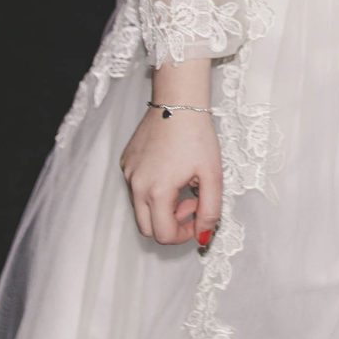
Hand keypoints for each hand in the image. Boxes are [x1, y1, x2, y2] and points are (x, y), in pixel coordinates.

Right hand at [120, 101, 220, 246]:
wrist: (178, 103)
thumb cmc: (196, 134)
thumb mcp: (212, 176)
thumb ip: (210, 211)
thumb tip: (203, 234)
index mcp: (157, 191)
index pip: (164, 235)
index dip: (185, 233)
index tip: (198, 215)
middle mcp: (136, 185)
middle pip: (148, 229)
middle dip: (171, 224)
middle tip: (190, 202)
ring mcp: (128, 173)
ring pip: (140, 209)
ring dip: (162, 207)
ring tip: (182, 183)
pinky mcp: (126, 163)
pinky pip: (136, 189)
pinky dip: (152, 190)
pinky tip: (170, 170)